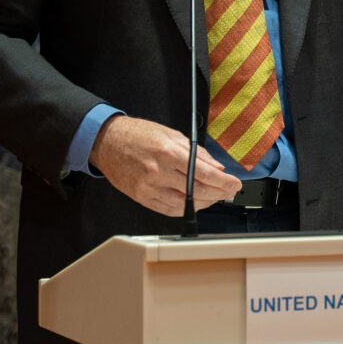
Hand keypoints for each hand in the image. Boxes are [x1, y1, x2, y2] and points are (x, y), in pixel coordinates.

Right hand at [89, 115, 241, 215]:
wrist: (108, 142)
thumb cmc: (139, 135)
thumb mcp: (171, 134)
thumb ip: (196, 152)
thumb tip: (216, 166)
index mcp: (168, 153)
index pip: (203, 172)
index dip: (223, 181)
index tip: (234, 183)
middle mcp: (158, 172)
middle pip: (196, 190)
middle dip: (218, 193)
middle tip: (229, 192)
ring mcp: (149, 187)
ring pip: (184, 203)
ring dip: (204, 203)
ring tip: (214, 197)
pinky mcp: (141, 197)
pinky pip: (167, 210)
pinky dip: (185, 209)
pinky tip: (195, 204)